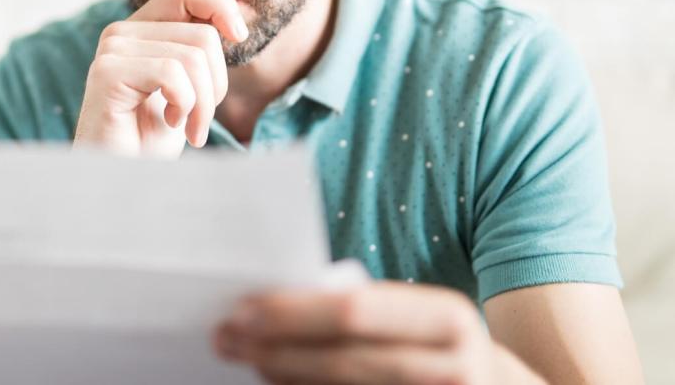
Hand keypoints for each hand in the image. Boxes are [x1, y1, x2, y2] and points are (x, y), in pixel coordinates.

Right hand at [73, 0, 248, 157]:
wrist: (121, 182)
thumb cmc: (151, 142)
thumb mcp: (187, 89)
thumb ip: (199, 51)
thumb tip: (235, 24)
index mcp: (141, 29)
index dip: (222, 5)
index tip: (239, 37)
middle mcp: (121, 32)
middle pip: (202, 33)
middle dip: (217, 84)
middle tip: (200, 120)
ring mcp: (112, 50)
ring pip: (193, 56)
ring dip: (203, 103)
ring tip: (189, 128)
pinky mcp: (108, 72)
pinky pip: (173, 73)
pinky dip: (185, 105)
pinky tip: (170, 124)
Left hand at [214, 282, 546, 383]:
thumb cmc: (440, 345)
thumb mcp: (421, 318)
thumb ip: (366, 309)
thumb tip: (274, 302)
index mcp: (448, 318)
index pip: (356, 312)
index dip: (292, 311)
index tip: (241, 306)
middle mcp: (453, 368)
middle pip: (343, 359)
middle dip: (275, 346)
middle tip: (225, 335)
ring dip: (283, 375)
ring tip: (243, 358)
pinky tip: (279, 384)